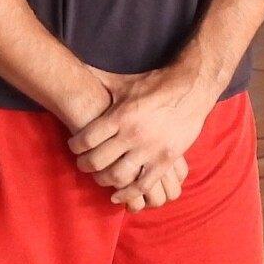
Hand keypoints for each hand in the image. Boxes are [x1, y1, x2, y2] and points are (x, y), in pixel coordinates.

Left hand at [69, 65, 216, 201]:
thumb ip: (97, 79)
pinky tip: (117, 196)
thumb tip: (72, 67)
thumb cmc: (154, 85)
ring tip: (100, 176)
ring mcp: (151, 150)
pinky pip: (143, 185)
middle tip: (83, 164)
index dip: (75, 147)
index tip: (74, 147)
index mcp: (121, 115)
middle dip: (85, 165)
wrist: (191, 90)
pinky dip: (127, 194)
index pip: (86, 139)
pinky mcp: (165, 161)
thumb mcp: (123, 82)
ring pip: (117, 176)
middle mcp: (133, 134)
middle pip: (98, 161)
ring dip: (103, 180)